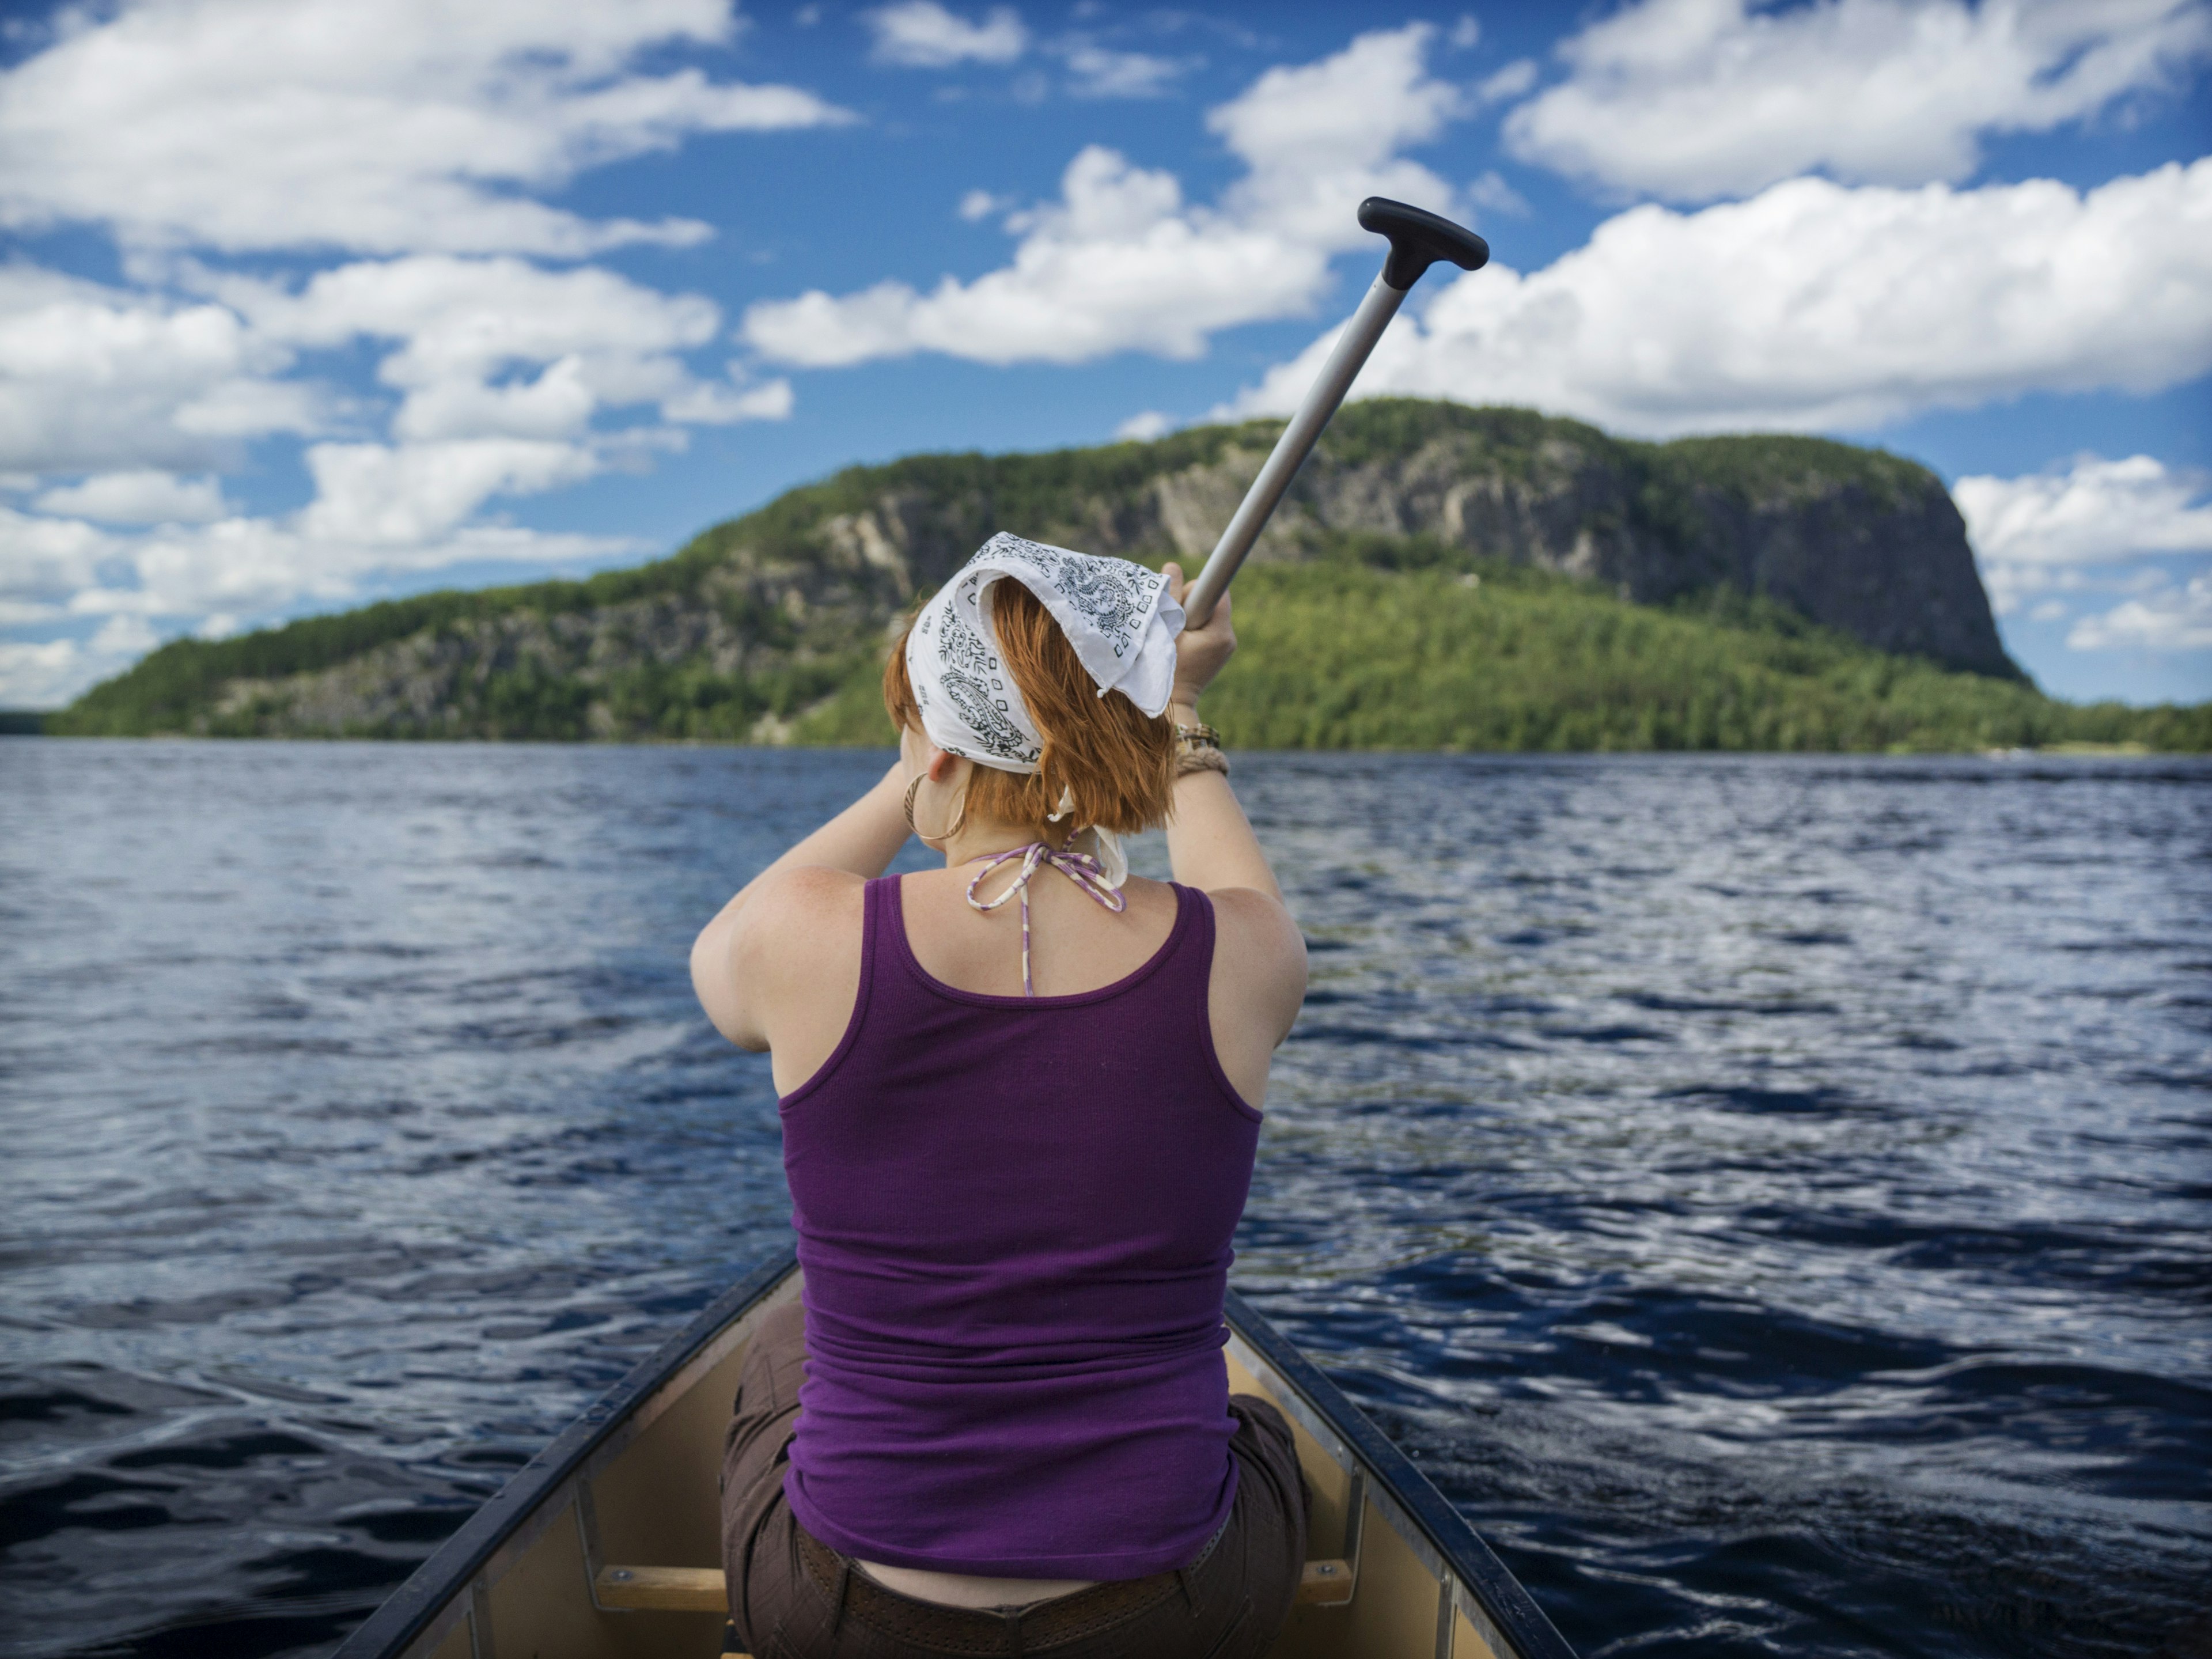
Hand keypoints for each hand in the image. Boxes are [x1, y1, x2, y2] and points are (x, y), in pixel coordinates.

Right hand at [1163, 561, 1234, 710]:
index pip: (1217, 591)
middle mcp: (1229, 638)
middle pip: (1212, 600)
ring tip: (1175, 636)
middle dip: (1190, 603)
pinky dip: (1193, 627)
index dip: (1196, 589)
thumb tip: (1172, 567)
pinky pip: (1208, 626)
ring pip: (1208, 613)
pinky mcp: (1220, 650)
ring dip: (1190, 616)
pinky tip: (1180, 643)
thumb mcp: (1162, 632)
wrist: (1171, 708)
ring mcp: (1226, 646)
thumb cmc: (1163, 671)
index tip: (1186, 592)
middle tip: (1172, 624)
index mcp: (1219, 633)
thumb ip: (1169, 598)